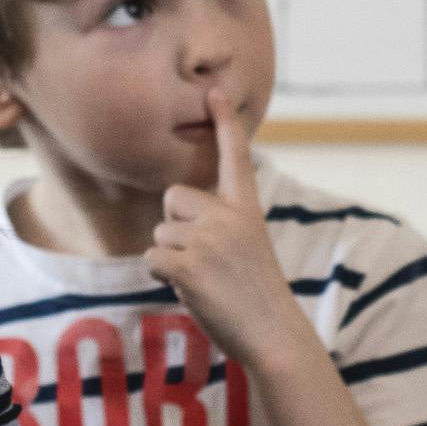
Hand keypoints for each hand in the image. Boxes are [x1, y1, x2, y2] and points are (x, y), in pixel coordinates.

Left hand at [146, 90, 302, 364]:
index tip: (213, 91)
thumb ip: (220, 224)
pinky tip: (193, 291)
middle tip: (205, 259)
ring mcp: (209, 240)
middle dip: (177, 226)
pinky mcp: (188, 265)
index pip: (235, 157)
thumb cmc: (256, 296)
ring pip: (161, 233)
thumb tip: (175, 214)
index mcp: (247, 209)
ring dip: (172, 258)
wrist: (274, 335)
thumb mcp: (247, 247)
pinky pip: (153, 258)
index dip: (224, 123)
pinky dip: (164, 277)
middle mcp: (229, 216)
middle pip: (173, 197)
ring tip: (205, 281)